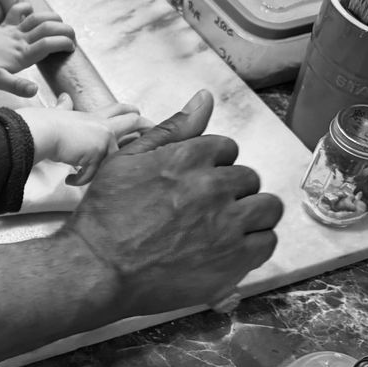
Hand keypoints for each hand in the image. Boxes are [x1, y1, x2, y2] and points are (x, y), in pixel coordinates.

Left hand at [0, 3, 74, 97]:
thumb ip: (17, 86)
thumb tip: (35, 91)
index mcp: (22, 54)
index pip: (49, 44)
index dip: (64, 44)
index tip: (72, 49)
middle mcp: (20, 39)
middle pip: (48, 28)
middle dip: (65, 30)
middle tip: (73, 37)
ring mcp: (12, 30)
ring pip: (36, 17)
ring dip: (52, 17)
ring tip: (61, 23)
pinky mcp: (4, 25)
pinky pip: (17, 11)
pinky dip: (26, 7)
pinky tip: (31, 11)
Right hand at [16, 94, 151, 184]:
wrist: (41, 131)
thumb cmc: (46, 122)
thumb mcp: (58, 112)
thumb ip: (63, 107)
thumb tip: (63, 98)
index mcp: (93, 116)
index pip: (116, 109)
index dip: (128, 110)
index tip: (139, 112)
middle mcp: (101, 126)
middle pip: (131, 121)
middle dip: (145, 126)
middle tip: (153, 131)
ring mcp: (101, 139)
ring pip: (115, 155)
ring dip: (106, 168)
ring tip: (90, 175)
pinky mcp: (96, 154)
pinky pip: (92, 173)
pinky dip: (80, 179)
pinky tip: (70, 180)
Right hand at [60, 90, 282, 318]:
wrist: (100, 268)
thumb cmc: (106, 215)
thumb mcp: (127, 160)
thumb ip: (172, 129)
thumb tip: (204, 98)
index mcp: (187, 158)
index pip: (227, 148)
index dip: (212, 165)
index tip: (196, 183)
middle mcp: (212, 186)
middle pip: (249, 177)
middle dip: (231, 190)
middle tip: (204, 210)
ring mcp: (227, 224)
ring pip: (266, 207)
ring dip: (250, 214)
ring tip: (223, 228)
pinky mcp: (235, 259)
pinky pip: (267, 241)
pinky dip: (253, 244)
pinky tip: (229, 249)